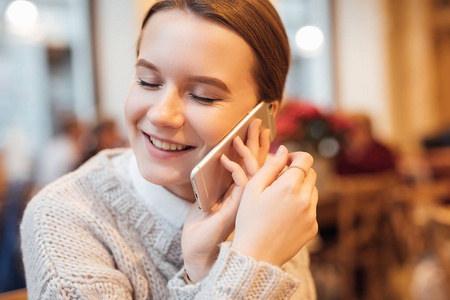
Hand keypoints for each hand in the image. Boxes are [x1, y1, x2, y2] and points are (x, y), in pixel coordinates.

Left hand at [181, 119, 269, 281]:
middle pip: (256, 164)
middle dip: (258, 142)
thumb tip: (220, 161)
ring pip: (254, 171)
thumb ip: (218, 184)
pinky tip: (224, 156)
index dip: (256, 147)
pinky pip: (240, 185)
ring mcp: (242, 203)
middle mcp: (244, 196)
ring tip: (252, 129)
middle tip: (260, 121)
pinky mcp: (235, 209)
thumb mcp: (208, 200)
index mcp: (238, 192)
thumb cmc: (201, 229)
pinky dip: (233, 169)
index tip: (259, 129)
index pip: (252, 165)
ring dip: (251, 149)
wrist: (197, 253)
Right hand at [232, 145, 318, 265]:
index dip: (295, 157)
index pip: (305, 160)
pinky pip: (311, 208)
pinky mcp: (312, 227)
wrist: (256, 255)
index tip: (285, 163)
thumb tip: (284, 150)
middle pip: (310, 174)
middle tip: (279, 182)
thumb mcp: (252, 189)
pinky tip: (284, 216)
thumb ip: (270, 166)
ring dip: (300, 189)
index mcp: (289, 187)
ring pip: (312, 191)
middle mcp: (305, 199)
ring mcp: (311, 214)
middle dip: (297, 173)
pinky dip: (301, 206)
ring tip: (280, 200)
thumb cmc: (248, 220)